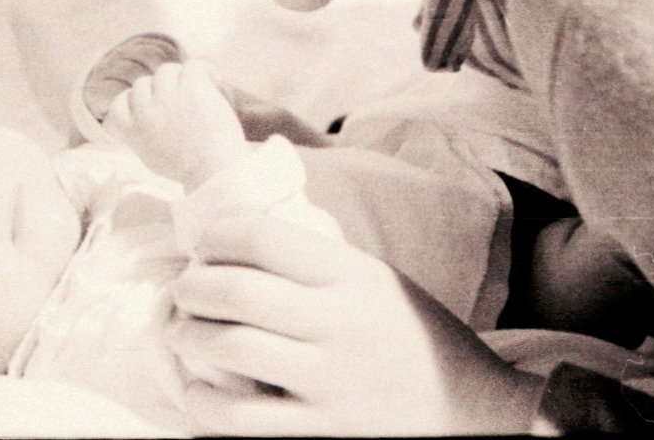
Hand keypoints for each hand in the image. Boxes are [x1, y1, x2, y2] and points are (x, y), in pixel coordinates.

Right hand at [103, 60, 249, 189]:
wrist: (214, 173)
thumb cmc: (189, 169)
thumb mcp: (152, 156)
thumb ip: (143, 134)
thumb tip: (144, 113)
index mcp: (134, 131)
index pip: (118, 103)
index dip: (133, 101)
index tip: (151, 105)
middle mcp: (146, 112)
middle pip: (143, 83)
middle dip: (160, 90)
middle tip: (182, 100)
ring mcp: (168, 98)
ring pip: (166, 70)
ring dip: (180, 77)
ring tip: (199, 89)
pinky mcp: (192, 89)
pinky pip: (193, 65)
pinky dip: (204, 70)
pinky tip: (213, 80)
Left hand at [167, 214, 545, 434]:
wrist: (472, 413)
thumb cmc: (415, 340)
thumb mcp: (377, 282)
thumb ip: (318, 264)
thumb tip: (236, 241)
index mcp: (354, 277)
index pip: (265, 238)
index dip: (218, 234)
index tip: (204, 243)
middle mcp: (340, 324)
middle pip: (236, 290)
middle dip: (191, 286)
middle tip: (181, 290)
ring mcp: (330, 383)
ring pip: (229, 349)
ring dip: (188, 337)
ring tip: (181, 333)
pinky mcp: (322, 433)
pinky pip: (241, 419)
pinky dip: (203, 403)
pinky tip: (196, 391)